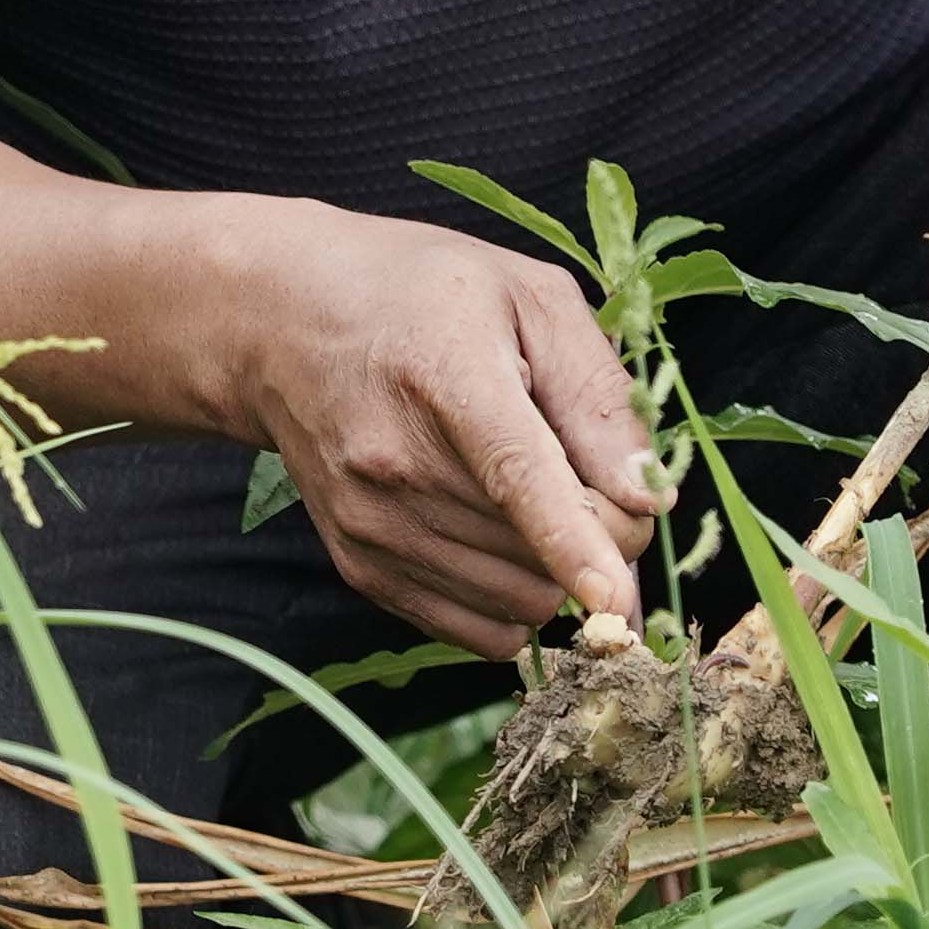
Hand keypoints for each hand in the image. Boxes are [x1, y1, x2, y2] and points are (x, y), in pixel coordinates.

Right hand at [202, 202, 664, 656]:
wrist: (281, 322)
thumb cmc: (422, 295)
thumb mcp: (527, 297)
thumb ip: (596, 392)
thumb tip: (647, 497)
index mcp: (445, 373)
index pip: (515, 474)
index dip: (573, 542)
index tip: (616, 599)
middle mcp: (395, 460)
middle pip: (538, 552)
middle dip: (603, 534)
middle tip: (594, 477)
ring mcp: (371, 522)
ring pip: (519, 602)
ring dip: (557, 571)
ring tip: (538, 496)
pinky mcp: (361, 567)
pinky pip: (478, 632)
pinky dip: (515, 602)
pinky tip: (503, 539)